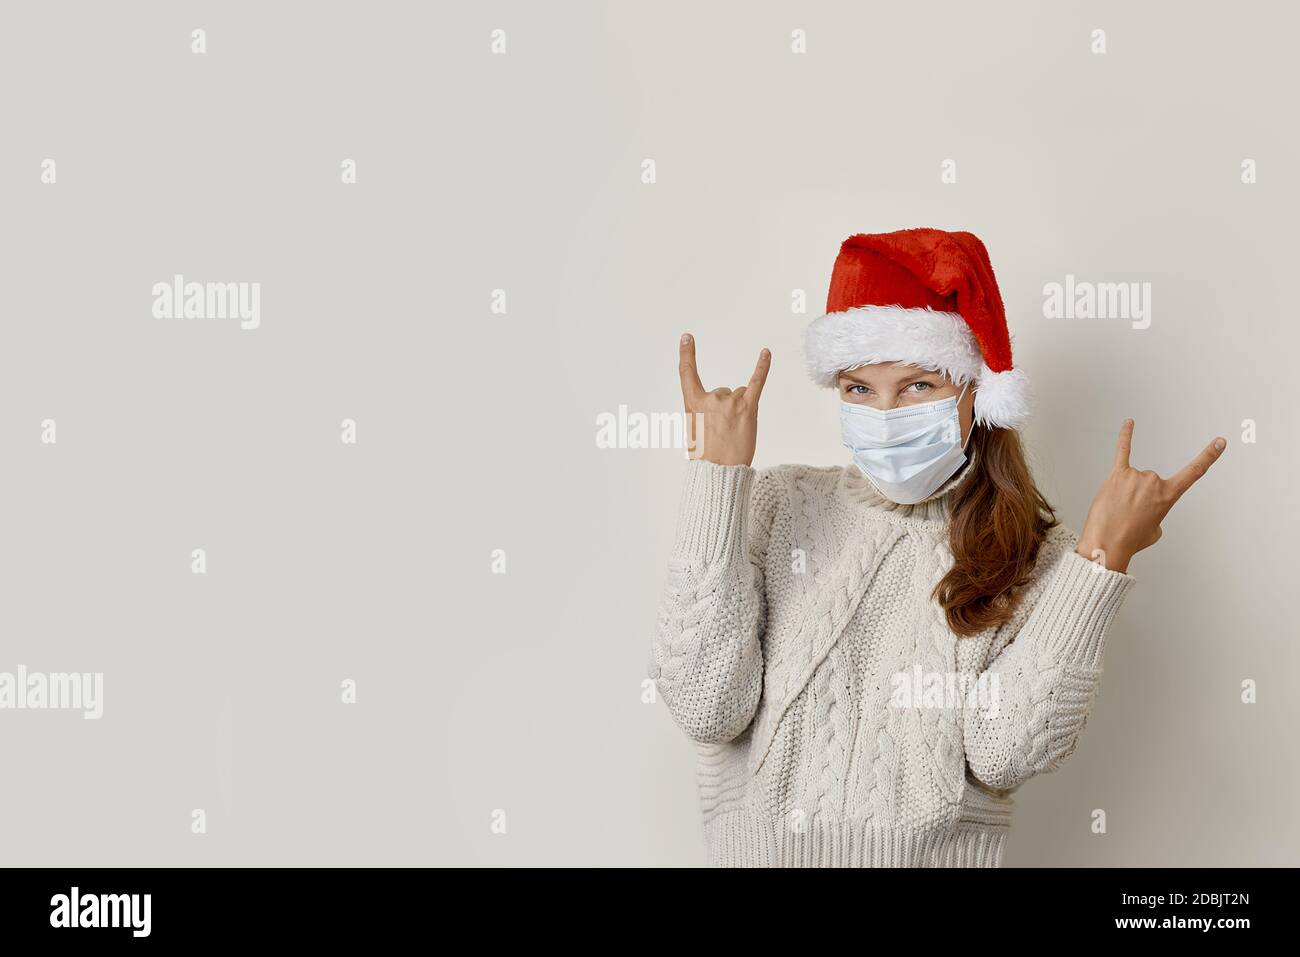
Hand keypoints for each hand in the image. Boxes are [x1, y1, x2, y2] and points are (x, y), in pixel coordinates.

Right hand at [678, 333, 769, 465]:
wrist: (720, 473)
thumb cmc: (707, 456)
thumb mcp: (695, 430)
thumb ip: (705, 411)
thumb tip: (724, 403)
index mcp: (692, 404)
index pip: (687, 374)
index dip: (687, 354)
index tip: (687, 337)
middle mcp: (711, 398)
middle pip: (723, 392)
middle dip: (726, 410)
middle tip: (723, 433)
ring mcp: (730, 402)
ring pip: (739, 396)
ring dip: (740, 411)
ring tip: (736, 432)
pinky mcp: (748, 407)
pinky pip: (756, 382)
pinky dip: (762, 367)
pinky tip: (766, 352)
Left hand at [1076, 419, 1225, 572]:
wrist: (1106, 544)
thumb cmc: (1129, 540)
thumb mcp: (1154, 530)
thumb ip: (1155, 512)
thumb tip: (1144, 505)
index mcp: (1168, 495)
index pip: (1194, 472)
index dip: (1209, 456)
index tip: (1220, 442)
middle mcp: (1154, 481)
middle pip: (1150, 482)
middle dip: (1138, 498)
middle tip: (1129, 514)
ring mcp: (1135, 476)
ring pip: (1134, 479)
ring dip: (1125, 493)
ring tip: (1117, 510)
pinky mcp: (1116, 474)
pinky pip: (1123, 450)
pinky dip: (1126, 436)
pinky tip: (1130, 423)